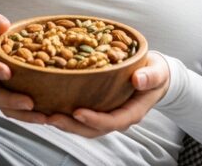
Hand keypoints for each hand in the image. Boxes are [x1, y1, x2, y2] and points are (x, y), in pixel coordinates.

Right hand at [0, 12, 48, 124]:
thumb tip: (3, 25)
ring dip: (24, 116)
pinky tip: (48, 118)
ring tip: (44, 118)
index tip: (7, 72)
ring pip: (7, 109)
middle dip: (12, 100)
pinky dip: (30, 117)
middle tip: (29, 103)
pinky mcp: (8, 101)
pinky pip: (17, 113)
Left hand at [46, 50, 169, 137]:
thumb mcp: (157, 72)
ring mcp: (106, 115)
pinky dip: (64, 114)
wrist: (152, 75)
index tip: (78, 112)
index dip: (95, 120)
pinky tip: (48, 107)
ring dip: (63, 123)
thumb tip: (138, 79)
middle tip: (51, 117)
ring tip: (43, 115)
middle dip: (71, 126)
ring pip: (83, 127)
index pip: (112, 121)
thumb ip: (150, 76)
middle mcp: (117, 118)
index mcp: (132, 112)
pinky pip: (79, 117)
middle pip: (92, 129)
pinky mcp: (97, 109)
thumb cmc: (154, 73)